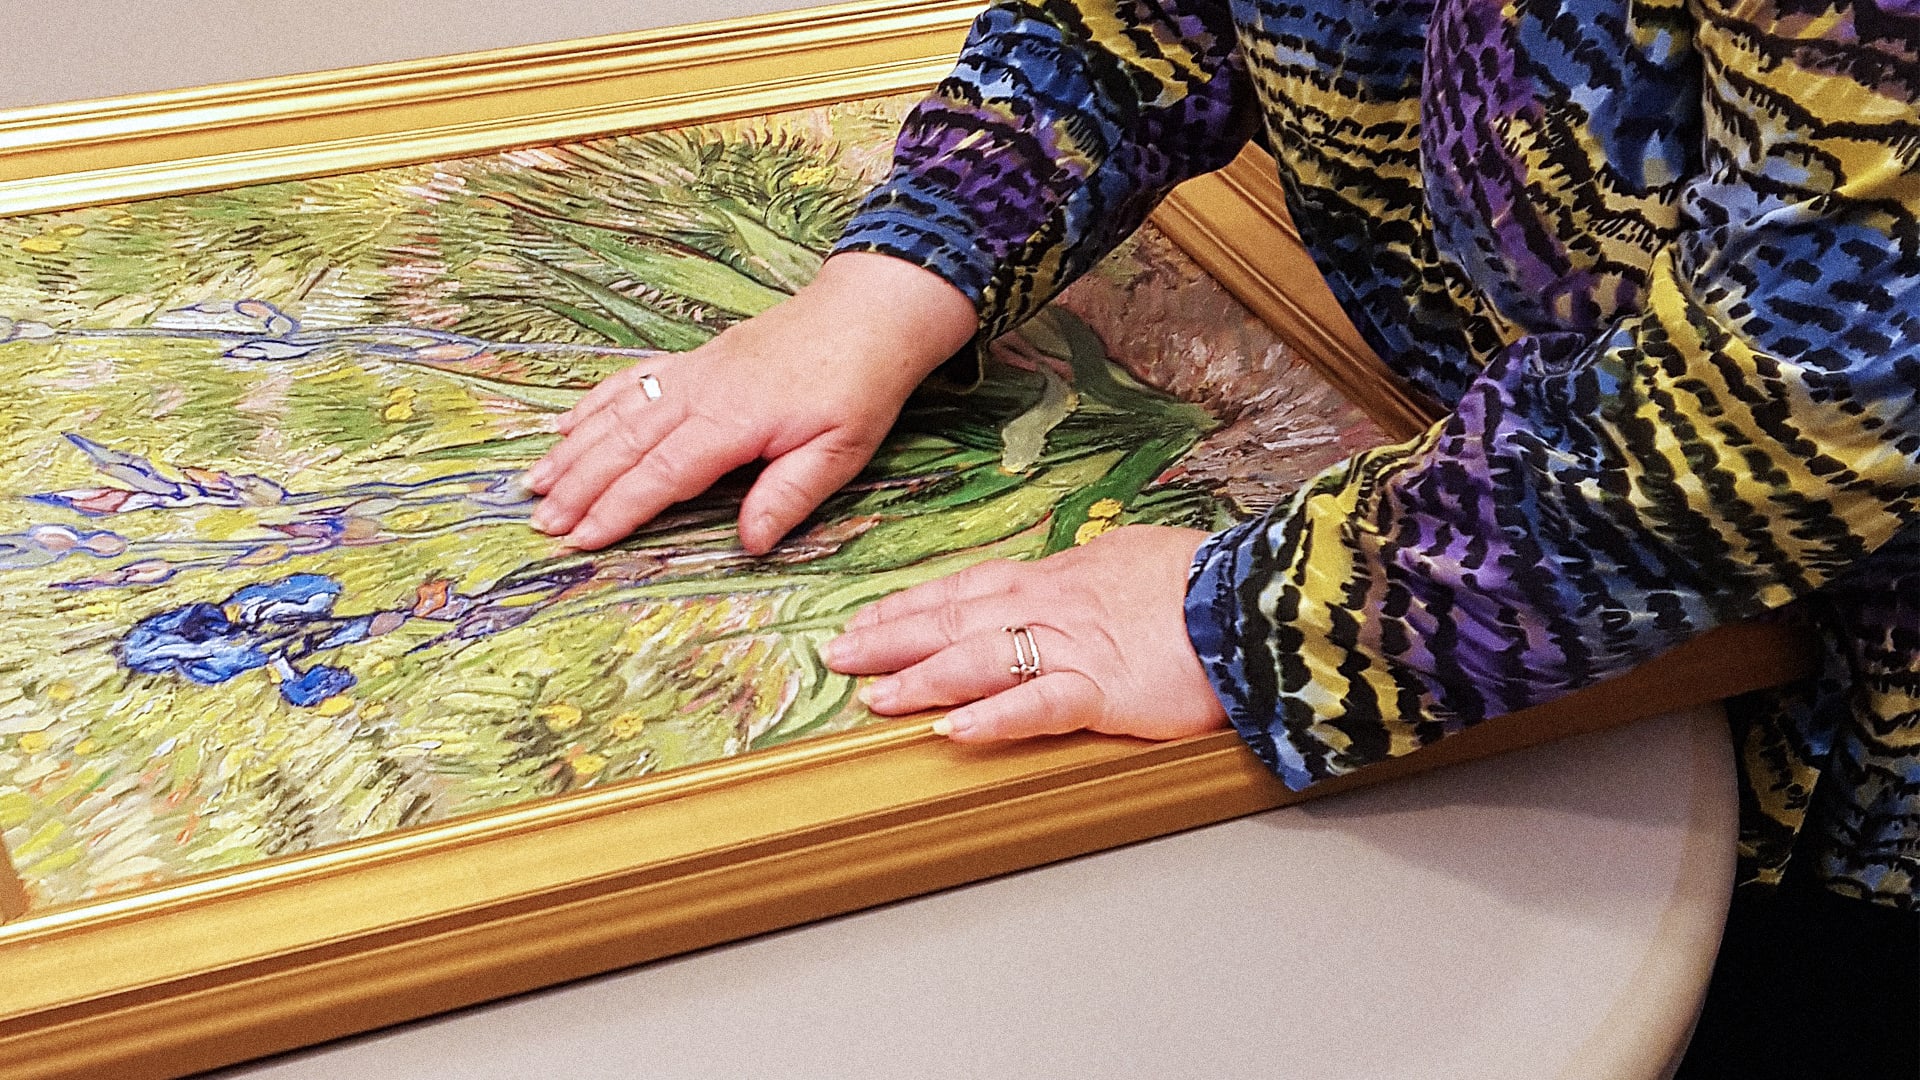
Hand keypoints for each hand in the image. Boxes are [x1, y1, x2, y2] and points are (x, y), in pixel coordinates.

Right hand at [523, 253, 976, 552]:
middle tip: (541, 525)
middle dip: (578, 488)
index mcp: (732, 420)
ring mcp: (692, 372)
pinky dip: (594, 407)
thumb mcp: (841, 451)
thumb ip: (790, 496)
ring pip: (617, 414)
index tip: (581, 539)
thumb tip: (749, 544)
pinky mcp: (695, 362)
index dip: (617, 509)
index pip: (661, 474)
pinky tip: (567, 429)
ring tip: (535, 486)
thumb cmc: (859, 386)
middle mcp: (699, 392)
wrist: (868, 314)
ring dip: (573, 452)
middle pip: (624, 445)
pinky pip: (631, 383)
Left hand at [824, 525, 1228, 741]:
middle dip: (889, 640)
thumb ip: (1084, 575)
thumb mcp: (1127, 559)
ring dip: (922, 679)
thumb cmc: (1197, 580)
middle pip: (953, 621)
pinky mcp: (1106, 689)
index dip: (907, 608)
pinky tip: (956, 733)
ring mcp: (1075, 647)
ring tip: (875, 697)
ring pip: (981, 660)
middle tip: (838, 657)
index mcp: (1055, 578)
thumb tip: (1065, 576)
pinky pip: (1040, 704)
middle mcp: (1051, 607)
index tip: (863, 621)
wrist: (1253, 594)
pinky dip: (996, 719)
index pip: (962, 591)